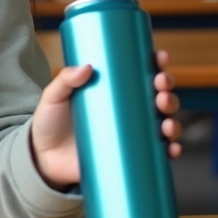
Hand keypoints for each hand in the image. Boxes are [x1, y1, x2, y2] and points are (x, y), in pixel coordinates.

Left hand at [30, 50, 181, 188]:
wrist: (44, 160)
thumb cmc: (50, 123)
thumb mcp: (54, 98)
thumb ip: (64, 80)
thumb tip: (87, 67)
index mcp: (114, 91)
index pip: (141, 74)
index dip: (156, 64)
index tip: (159, 57)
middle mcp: (128, 111)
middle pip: (158, 96)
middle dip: (167, 90)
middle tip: (160, 88)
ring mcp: (131, 135)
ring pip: (163, 123)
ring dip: (173, 120)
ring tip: (165, 120)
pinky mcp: (130, 157)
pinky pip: (158, 154)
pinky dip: (170, 151)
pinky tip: (172, 148)